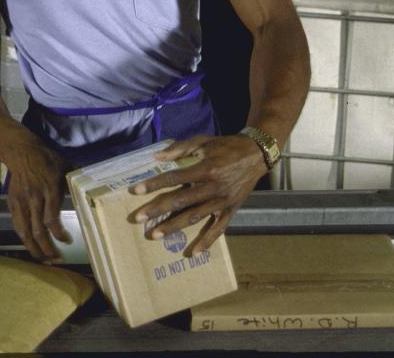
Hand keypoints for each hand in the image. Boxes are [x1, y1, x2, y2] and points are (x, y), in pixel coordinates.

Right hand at [5, 141, 71, 262]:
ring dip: (34, 249)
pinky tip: (32, 247)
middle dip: (47, 249)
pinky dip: (24, 239)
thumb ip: (77, 181)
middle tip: (56, 260)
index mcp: (49, 190)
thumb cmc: (47, 160)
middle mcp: (34, 198)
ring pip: (25, 232)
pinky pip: (17, 226)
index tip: (68, 241)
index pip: (51, 219)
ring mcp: (21, 202)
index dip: (59, 234)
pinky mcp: (13, 204)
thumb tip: (95, 189)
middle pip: (38, 231)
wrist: (22, 153)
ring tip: (43, 260)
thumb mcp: (65, 166)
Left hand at [129, 134, 266, 256]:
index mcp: (206, 168)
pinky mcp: (231, 210)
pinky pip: (218, 229)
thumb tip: (157, 157)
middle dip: (158, 210)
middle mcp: (213, 187)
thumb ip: (180, 149)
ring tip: (155, 235)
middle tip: (138, 218)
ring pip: (195, 217)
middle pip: (181, 201)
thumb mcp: (203, 141)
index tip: (135, 191)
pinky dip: (207, 241)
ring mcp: (223, 201)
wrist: (257, 155)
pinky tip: (193, 252)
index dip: (154, 184)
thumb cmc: (226, 146)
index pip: (174, 178)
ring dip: (174, 226)